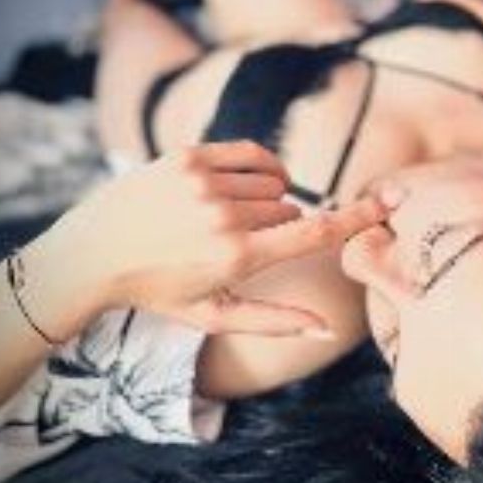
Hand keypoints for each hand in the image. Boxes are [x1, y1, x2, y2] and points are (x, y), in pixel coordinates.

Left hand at [52, 140, 389, 335]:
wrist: (93, 253)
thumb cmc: (160, 290)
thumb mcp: (216, 315)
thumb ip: (276, 322)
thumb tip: (328, 329)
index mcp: (238, 257)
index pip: (312, 232)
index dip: (356, 217)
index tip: (389, 200)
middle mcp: (224, 216)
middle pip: (288, 209)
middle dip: (277, 225)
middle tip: (237, 243)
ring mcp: (205, 182)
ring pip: (273, 182)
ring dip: (264, 198)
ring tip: (227, 218)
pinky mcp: (189, 156)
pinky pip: (253, 154)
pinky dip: (259, 168)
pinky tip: (243, 185)